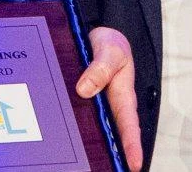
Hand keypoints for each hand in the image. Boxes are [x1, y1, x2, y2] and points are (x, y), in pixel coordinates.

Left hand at [76, 26, 143, 170]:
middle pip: (110, 135)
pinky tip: (58, 138)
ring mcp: (93, 106)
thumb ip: (101, 68)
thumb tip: (84, 90)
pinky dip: (69, 127)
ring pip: (91, 130)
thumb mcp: (111, 50)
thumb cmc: (110, 44)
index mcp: (122, 96)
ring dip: (87, 145)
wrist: (95, 34)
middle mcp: (108, 106)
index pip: (129, 125)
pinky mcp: (79, 103)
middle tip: (109, 170)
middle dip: (111, 154)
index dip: (132, 146)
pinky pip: (74, 117)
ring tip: (81, 162)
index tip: (134, 164)